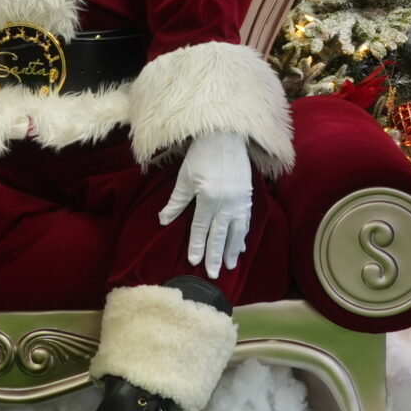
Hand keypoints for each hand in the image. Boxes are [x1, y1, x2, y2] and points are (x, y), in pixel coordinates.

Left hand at [157, 132, 253, 276]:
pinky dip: (243, 235)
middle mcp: (226, 203)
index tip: (195, 262)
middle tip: (214, 274)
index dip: (197, 246)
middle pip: (219, 235)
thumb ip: (176, 202)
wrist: (225, 136)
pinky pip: (246, 220)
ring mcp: (239, 200)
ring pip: (236, 231)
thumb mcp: (184, 178)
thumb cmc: (201, 155)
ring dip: (232, 250)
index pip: (201, 229)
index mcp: (208, 199)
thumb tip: (163, 220)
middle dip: (215, 256)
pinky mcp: (247, 195)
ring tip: (230, 265)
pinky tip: (242, 245)